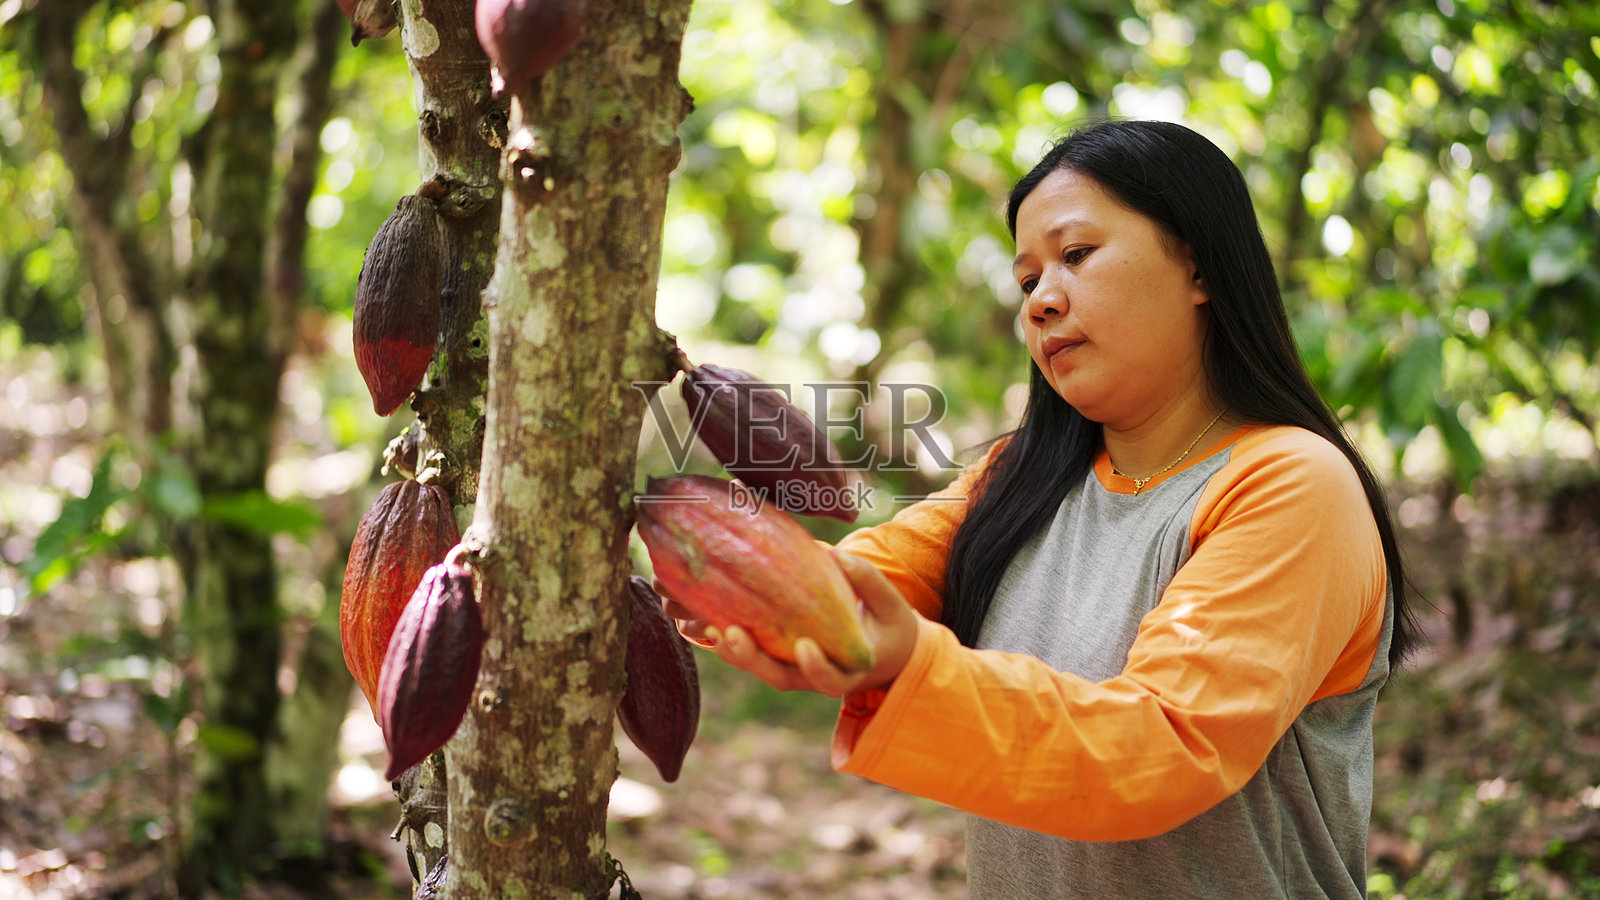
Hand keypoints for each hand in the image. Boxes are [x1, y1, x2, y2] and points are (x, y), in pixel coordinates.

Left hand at [660, 551, 918, 697]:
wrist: (882, 651)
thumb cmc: (889, 626)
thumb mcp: (890, 606)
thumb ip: (867, 581)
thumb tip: (834, 554)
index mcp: (847, 671)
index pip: (828, 679)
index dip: (815, 667)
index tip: (804, 646)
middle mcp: (812, 676)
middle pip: (778, 677)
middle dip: (752, 660)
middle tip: (731, 634)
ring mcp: (791, 669)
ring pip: (757, 666)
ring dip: (731, 649)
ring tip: (708, 624)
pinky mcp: (776, 656)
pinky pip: (748, 651)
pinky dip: (723, 638)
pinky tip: (697, 617)